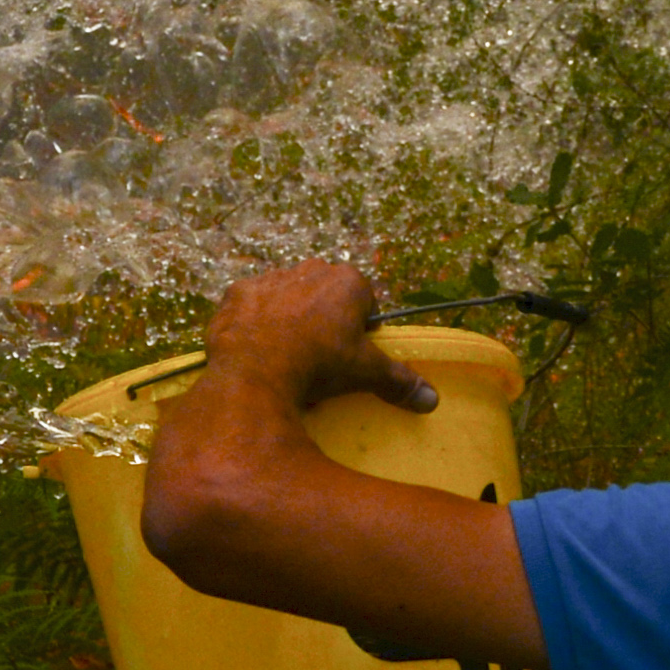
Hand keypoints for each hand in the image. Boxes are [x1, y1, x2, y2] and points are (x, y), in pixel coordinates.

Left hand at [201, 261, 438, 414]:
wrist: (254, 372)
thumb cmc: (318, 365)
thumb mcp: (364, 373)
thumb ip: (398, 381)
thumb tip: (433, 401)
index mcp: (347, 282)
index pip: (364, 300)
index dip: (360, 327)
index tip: (350, 352)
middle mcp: (310, 268)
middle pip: (325, 293)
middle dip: (324, 317)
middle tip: (319, 354)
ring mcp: (270, 277)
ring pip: (287, 295)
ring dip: (288, 316)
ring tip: (285, 353)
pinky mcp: (237, 292)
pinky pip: (252, 305)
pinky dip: (254, 321)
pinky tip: (255, 347)